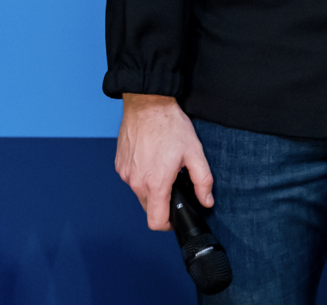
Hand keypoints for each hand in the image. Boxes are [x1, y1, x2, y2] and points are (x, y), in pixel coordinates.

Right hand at [115, 93, 212, 230]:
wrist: (147, 103)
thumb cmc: (170, 125)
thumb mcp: (194, 152)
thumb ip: (202, 181)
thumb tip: (206, 201)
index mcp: (156, 183)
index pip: (156, 222)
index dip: (168, 223)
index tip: (176, 215)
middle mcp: (136, 182)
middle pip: (149, 209)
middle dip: (162, 202)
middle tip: (174, 183)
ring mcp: (125, 174)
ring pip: (139, 193)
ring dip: (151, 188)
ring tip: (163, 167)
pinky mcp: (119, 165)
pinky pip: (131, 179)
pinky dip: (141, 176)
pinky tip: (151, 159)